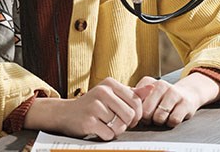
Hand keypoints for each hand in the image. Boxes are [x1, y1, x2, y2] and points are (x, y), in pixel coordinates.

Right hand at [25, 78, 147, 140]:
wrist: (65, 113)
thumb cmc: (92, 105)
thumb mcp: (111, 95)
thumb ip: (132, 93)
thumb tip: (154, 88)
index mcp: (110, 83)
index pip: (137, 102)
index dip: (136, 114)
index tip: (126, 116)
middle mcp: (102, 92)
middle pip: (131, 115)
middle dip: (126, 123)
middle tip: (115, 122)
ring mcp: (94, 106)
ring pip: (120, 126)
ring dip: (115, 130)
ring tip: (105, 124)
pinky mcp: (88, 121)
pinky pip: (109, 134)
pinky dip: (105, 135)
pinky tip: (97, 129)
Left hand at [135, 73, 219, 127]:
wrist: (187, 94)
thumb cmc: (162, 97)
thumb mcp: (147, 94)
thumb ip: (134, 97)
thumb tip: (119, 101)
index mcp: (147, 81)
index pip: (135, 103)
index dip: (137, 112)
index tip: (140, 113)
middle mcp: (160, 84)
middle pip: (146, 112)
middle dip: (148, 119)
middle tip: (151, 117)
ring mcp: (173, 92)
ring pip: (159, 117)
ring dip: (159, 122)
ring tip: (161, 117)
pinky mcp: (185, 103)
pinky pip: (173, 120)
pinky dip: (171, 123)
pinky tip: (171, 118)